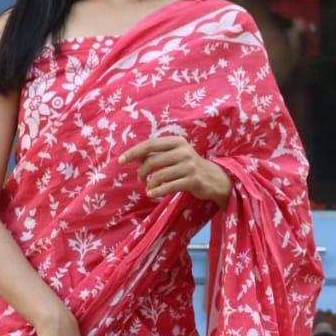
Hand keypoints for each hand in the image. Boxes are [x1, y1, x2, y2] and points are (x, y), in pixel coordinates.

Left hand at [118, 135, 232, 209]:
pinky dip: (157, 191)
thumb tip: (134, 156)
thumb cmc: (189, 167)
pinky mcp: (193, 180)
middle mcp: (184, 151)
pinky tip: (152, 194)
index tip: (120, 161)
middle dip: (142, 171)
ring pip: (160, 175)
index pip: (150, 145)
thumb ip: (157, 155)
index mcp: (177, 141)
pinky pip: (170, 187)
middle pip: (153, 161)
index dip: (133, 152)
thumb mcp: (175, 156)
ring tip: (148, 188)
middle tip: (139, 178)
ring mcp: (189, 166)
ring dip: (150, 183)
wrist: (214, 178)